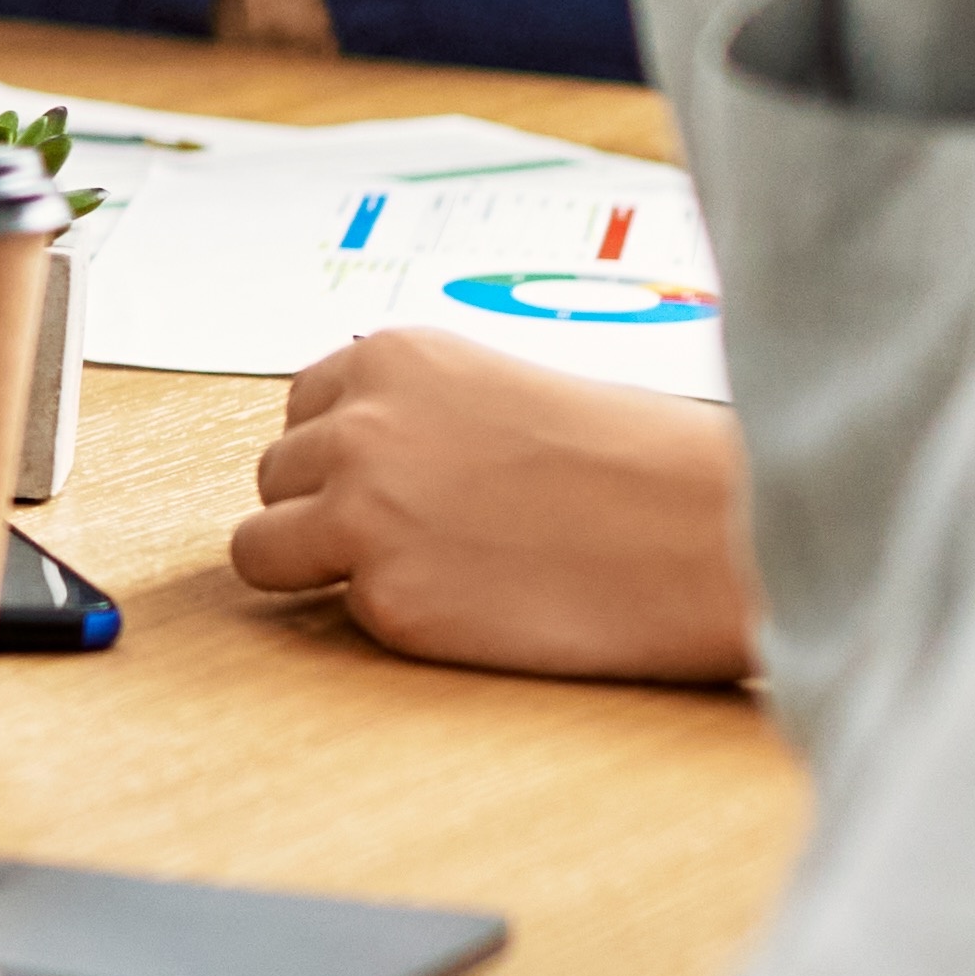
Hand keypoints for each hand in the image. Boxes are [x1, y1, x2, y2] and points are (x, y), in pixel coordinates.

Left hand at [219, 328, 763, 684]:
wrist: (711, 532)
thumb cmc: (640, 463)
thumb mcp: (505, 390)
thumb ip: (421, 412)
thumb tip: (355, 455)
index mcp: (394, 357)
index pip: (303, 407)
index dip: (343, 453)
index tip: (392, 480)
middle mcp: (361, 426)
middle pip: (276, 476)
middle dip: (327, 508)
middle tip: (419, 536)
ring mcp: (363, 513)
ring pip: (263, 548)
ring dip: (321, 566)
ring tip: (422, 573)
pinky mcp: (388, 600)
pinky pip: (338, 613)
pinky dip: (389, 618)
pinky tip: (471, 605)